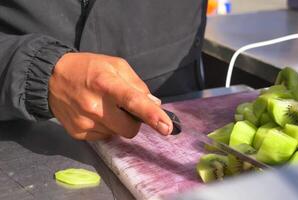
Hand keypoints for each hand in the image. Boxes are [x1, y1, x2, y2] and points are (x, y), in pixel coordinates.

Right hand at [49, 52, 172, 139]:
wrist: (51, 78)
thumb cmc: (88, 68)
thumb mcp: (115, 65)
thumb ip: (137, 84)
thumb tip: (154, 104)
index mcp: (106, 83)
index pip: (132, 101)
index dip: (151, 114)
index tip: (167, 127)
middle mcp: (94, 106)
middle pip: (129, 128)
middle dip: (134, 121)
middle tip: (124, 108)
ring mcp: (84, 122)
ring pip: (117, 134)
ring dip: (118, 123)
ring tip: (105, 107)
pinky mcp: (78, 133)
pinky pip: (104, 137)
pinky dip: (106, 127)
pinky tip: (95, 114)